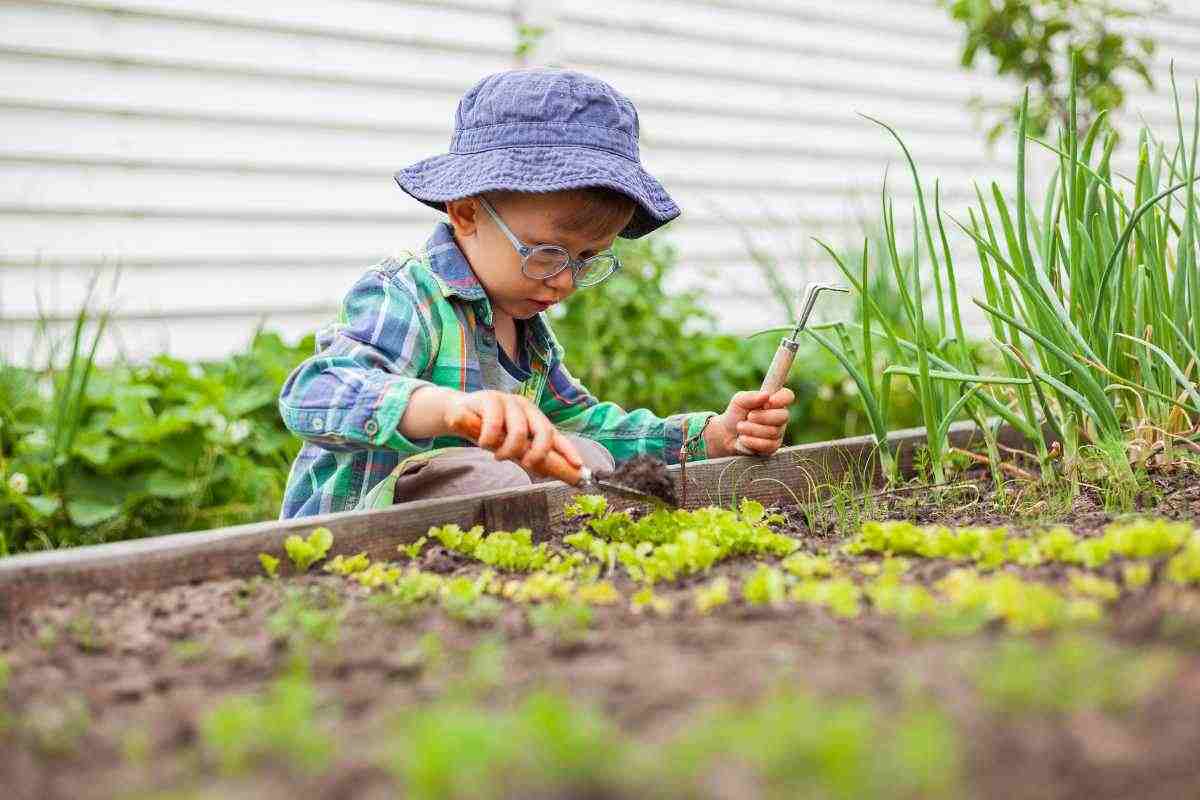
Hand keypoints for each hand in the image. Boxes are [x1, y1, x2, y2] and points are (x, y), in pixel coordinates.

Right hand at [443, 390, 583, 474]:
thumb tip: (546, 472)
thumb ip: (525, 454)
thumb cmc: (487, 430)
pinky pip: (495, 423)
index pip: (556, 435)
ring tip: (498, 456)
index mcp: (534, 419)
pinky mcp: (490, 398)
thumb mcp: (508, 444)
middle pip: (544, 430)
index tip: (579, 466)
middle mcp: (526, 408)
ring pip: (520, 430)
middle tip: (527, 465)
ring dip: (509, 450)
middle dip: (539, 452)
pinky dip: (489, 438)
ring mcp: (509, 401)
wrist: (457, 412)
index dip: (569, 450)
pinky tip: (484, 443)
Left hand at [704, 388, 794, 457]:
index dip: (781, 399)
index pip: (787, 396)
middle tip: (749, 416)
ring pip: (773, 431)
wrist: (726, 435)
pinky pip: (767, 445)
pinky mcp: (772, 447)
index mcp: (774, 402)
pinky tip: (743, 438)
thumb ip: (750, 396)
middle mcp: (779, 417)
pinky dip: (752, 441)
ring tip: (740, 427)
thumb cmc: (736, 414)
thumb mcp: (738, 401)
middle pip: (783, 416)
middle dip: (763, 417)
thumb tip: (766, 395)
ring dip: (752, 429)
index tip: (768, 402)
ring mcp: (778, 433)